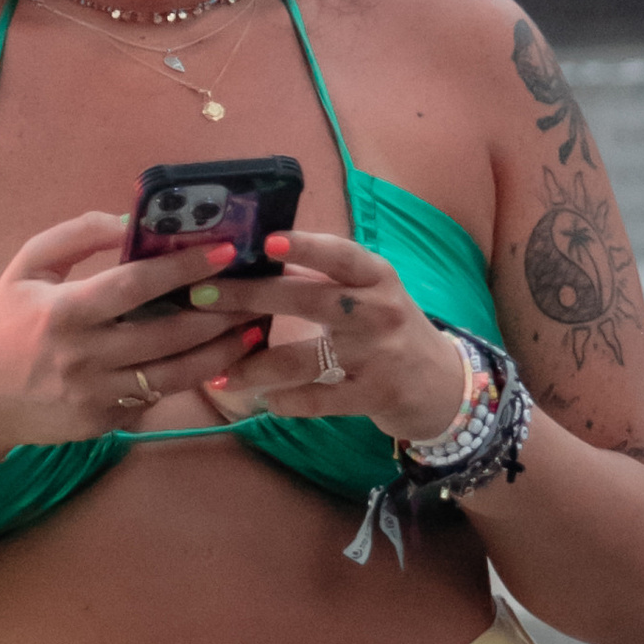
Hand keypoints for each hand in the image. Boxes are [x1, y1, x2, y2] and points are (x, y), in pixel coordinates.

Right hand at [0, 215, 280, 445]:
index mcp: (64, 312)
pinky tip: (221, 359)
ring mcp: (97, 394)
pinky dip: (191, 378)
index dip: (184, 267)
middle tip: (259, 292)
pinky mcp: (106, 421)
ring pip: (176, 374)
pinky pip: (158, 397)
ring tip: (255, 329)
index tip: (226, 251)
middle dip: (222, 313)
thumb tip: (130, 222)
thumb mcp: (27, 269)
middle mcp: (84, 356)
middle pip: (169, 334)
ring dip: (222, 352)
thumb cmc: (4, 324)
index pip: (136, 286)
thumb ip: (76, 236)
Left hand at [194, 225, 483, 441]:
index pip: (341, 255)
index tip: (266, 241)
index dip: (306, 246)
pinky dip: (287, 402)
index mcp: (377, 277)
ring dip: (255, 367)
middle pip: (309, 300)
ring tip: (218, 373)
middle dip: (250, 297)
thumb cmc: (390, 330)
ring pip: (304, 359)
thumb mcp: (370, 294)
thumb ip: (325, 278)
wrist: (443, 385)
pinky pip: (320, 400)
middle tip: (200, 296)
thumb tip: (254, 258)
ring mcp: (379, 355)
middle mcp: (380, 311)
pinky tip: (263, 402)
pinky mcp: (376, 395)